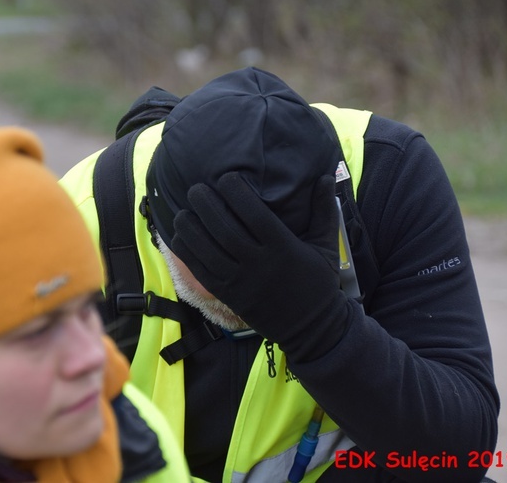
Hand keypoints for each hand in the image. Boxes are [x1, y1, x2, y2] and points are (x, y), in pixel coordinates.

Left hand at [171, 172, 348, 362]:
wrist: (312, 329)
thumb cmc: (318, 284)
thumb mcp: (327, 247)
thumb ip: (324, 211)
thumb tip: (325, 176)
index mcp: (283, 248)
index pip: (254, 214)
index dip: (237, 193)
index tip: (226, 178)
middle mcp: (259, 264)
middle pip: (225, 230)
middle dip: (206, 206)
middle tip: (195, 190)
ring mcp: (241, 282)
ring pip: (208, 250)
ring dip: (191, 228)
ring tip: (181, 211)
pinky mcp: (229, 296)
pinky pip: (202, 272)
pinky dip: (187, 253)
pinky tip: (179, 237)